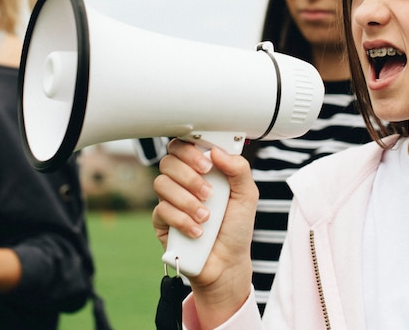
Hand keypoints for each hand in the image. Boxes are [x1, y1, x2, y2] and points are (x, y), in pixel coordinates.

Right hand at [153, 139, 256, 320]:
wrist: (227, 262)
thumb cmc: (236, 227)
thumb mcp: (247, 195)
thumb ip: (238, 169)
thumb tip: (217, 151)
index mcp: (204, 169)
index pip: (185, 146)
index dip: (190, 150)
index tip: (208, 164)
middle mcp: (185, 181)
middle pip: (169, 162)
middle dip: (190, 177)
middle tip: (210, 194)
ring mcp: (171, 199)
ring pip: (162, 184)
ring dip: (187, 201)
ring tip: (207, 217)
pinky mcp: (162, 220)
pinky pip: (161, 210)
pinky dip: (182, 220)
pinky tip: (198, 231)